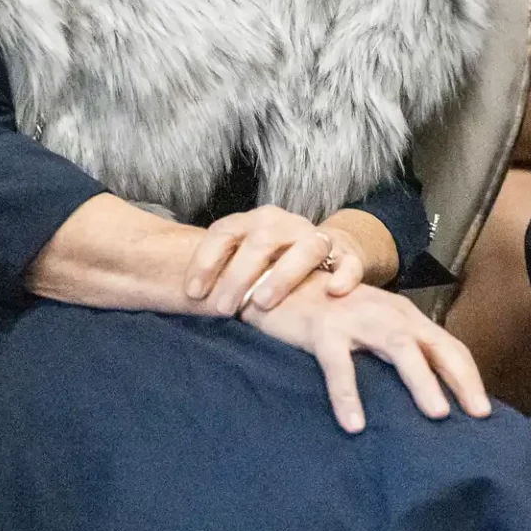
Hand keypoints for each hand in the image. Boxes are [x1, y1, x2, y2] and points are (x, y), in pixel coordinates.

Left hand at [185, 205, 365, 315]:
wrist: (326, 252)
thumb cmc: (272, 264)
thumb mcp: (244, 262)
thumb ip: (221, 273)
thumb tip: (182, 298)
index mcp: (255, 221)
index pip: (224, 231)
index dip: (205, 262)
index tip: (193, 294)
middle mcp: (285, 224)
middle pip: (261, 240)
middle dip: (239, 275)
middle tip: (222, 309)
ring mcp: (316, 237)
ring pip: (304, 248)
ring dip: (282, 275)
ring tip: (263, 302)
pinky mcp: (346, 255)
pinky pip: (348, 262)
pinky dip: (343, 275)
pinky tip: (332, 291)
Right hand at [247, 279, 492, 432]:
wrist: (278, 284)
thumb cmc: (330, 315)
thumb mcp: (371, 329)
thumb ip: (396, 352)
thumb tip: (426, 396)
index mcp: (402, 316)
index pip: (446, 345)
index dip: (467, 376)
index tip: (484, 411)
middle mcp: (386, 313)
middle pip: (432, 344)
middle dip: (459, 378)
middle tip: (478, 413)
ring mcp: (355, 318)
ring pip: (397, 346)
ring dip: (420, 380)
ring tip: (437, 414)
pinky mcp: (322, 329)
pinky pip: (339, 364)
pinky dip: (348, 394)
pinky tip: (355, 424)